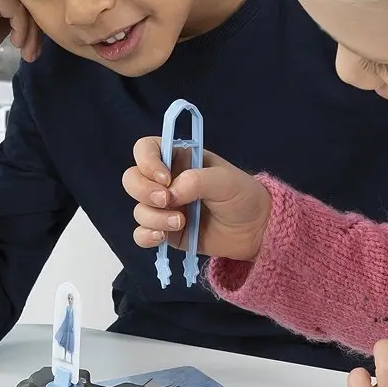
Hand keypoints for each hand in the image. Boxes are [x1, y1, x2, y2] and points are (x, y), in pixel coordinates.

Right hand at [0, 0, 40, 83]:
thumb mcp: (3, 15)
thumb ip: (20, 2)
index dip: (34, 13)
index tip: (35, 39)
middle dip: (35, 24)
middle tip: (34, 49)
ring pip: (25, 2)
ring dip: (31, 31)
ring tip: (27, 51)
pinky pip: (17, 9)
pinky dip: (22, 29)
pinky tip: (15, 43)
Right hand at [123, 137, 272, 262]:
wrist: (255, 230)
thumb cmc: (242, 196)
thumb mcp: (224, 180)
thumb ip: (195, 181)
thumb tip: (170, 194)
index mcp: (178, 159)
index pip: (145, 150)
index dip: (147, 162)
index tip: (166, 179)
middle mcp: (165, 182)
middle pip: (132, 179)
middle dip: (144, 192)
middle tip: (168, 201)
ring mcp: (164, 208)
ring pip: (138, 209)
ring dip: (155, 217)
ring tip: (182, 223)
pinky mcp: (166, 232)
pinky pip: (141, 234)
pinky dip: (146, 236)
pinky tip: (162, 237)